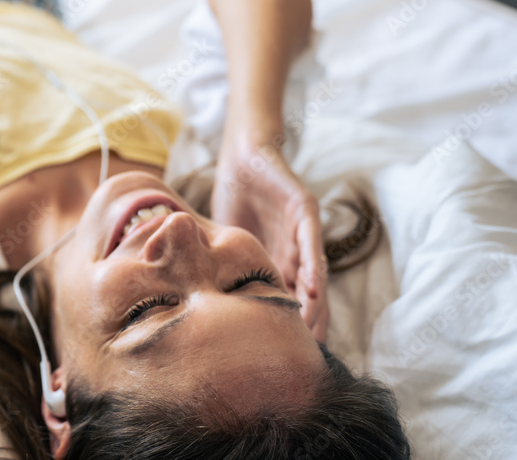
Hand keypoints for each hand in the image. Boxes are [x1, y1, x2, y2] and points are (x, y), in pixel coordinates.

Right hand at [210, 130, 327, 340]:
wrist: (242, 157)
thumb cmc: (234, 197)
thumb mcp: (225, 243)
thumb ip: (224, 267)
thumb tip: (200, 302)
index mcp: (278, 262)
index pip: (287, 301)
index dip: (287, 328)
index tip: (282, 358)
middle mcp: (296, 252)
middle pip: (308, 297)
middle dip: (307, 327)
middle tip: (302, 356)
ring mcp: (304, 232)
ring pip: (315, 276)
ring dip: (316, 305)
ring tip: (312, 333)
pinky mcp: (305, 210)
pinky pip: (312, 243)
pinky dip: (313, 267)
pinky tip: (311, 290)